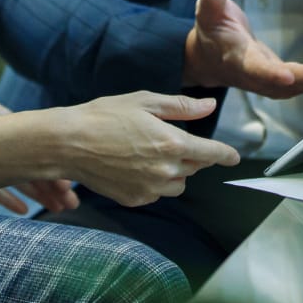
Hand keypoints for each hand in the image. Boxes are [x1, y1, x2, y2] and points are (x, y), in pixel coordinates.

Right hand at [49, 92, 241, 207]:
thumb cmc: (105, 116)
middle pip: (195, 168)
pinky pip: (157, 193)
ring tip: (151, 153)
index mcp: (172, 143)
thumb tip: (210, 106)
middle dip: (192, 155)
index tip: (234, 157)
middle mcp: (165, 170)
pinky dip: (155, 182)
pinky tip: (136, 166)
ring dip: (175, 171)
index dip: (226, 155)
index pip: (212, 154)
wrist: (69, 144)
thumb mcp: (145, 102)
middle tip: (170, 139)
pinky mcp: (135, 199)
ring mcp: (149, 188)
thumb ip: (182, 107)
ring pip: (178, 184)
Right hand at [182, 0, 302, 96]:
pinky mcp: (287, 78)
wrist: (210, 59)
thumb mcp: (207, 11)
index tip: (287, 77)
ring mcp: (274, 81)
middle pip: (288, 83)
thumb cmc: (210, 30)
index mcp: (237, 60)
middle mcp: (258, 76)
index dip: (270, 75)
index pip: (254, 69)